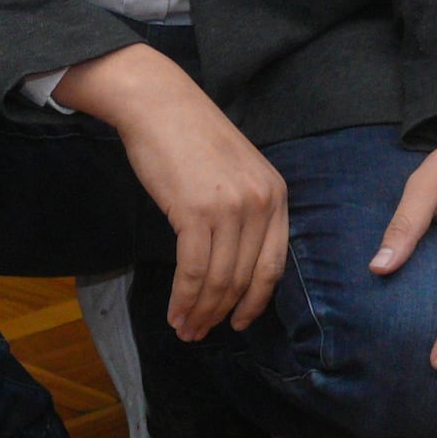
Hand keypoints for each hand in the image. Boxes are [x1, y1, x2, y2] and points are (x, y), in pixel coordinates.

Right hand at [61, 40, 291, 337]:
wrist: (160, 104)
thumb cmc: (191, 138)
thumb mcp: (237, 172)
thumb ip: (245, 213)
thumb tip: (234, 266)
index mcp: (276, 195)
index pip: (273, 265)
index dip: (255, 301)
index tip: (240, 322)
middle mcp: (260, 203)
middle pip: (244, 278)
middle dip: (222, 313)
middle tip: (200, 333)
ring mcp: (230, 208)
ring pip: (219, 279)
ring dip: (199, 311)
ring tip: (184, 329)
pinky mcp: (196, 211)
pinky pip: (194, 270)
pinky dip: (184, 297)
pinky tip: (174, 312)